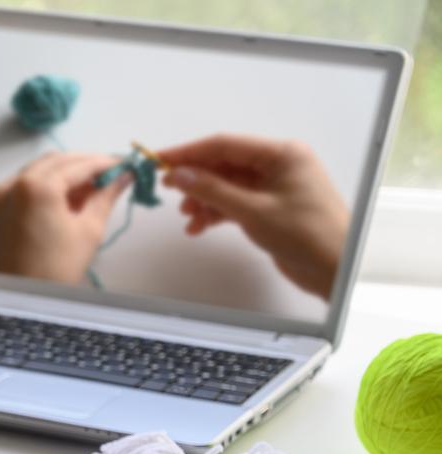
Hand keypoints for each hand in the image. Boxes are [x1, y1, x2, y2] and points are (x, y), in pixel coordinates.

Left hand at [0, 151, 130, 284]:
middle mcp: (10, 185)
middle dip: (82, 166)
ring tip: (86, 192)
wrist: (18, 303)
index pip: (77, 164)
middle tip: (107, 177)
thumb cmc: (55, 273)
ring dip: (60, 176)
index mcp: (36, 188)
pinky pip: (17, 189)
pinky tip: (58, 203)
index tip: (122, 166)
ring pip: (33, 172)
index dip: (104, 163)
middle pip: (53, 162)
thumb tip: (123, 177)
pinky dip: (39, 188)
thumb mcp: (88, 232)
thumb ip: (105, 196)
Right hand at [158, 134, 348, 298]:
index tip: (159, 160)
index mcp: (281, 154)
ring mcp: (274, 187)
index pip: (225, 145)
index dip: (189, 152)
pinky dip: (216, 213)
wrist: (334, 269)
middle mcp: (277, 165)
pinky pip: (235, 203)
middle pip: (224, 165)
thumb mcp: (253, 210)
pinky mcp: (270, 208)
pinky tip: (199, 227)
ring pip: (227, 186)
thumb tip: (178, 175)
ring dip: (204, 200)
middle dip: (196, 179)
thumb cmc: (303, 233)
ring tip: (187, 217)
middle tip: (167, 190)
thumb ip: (213, 190)